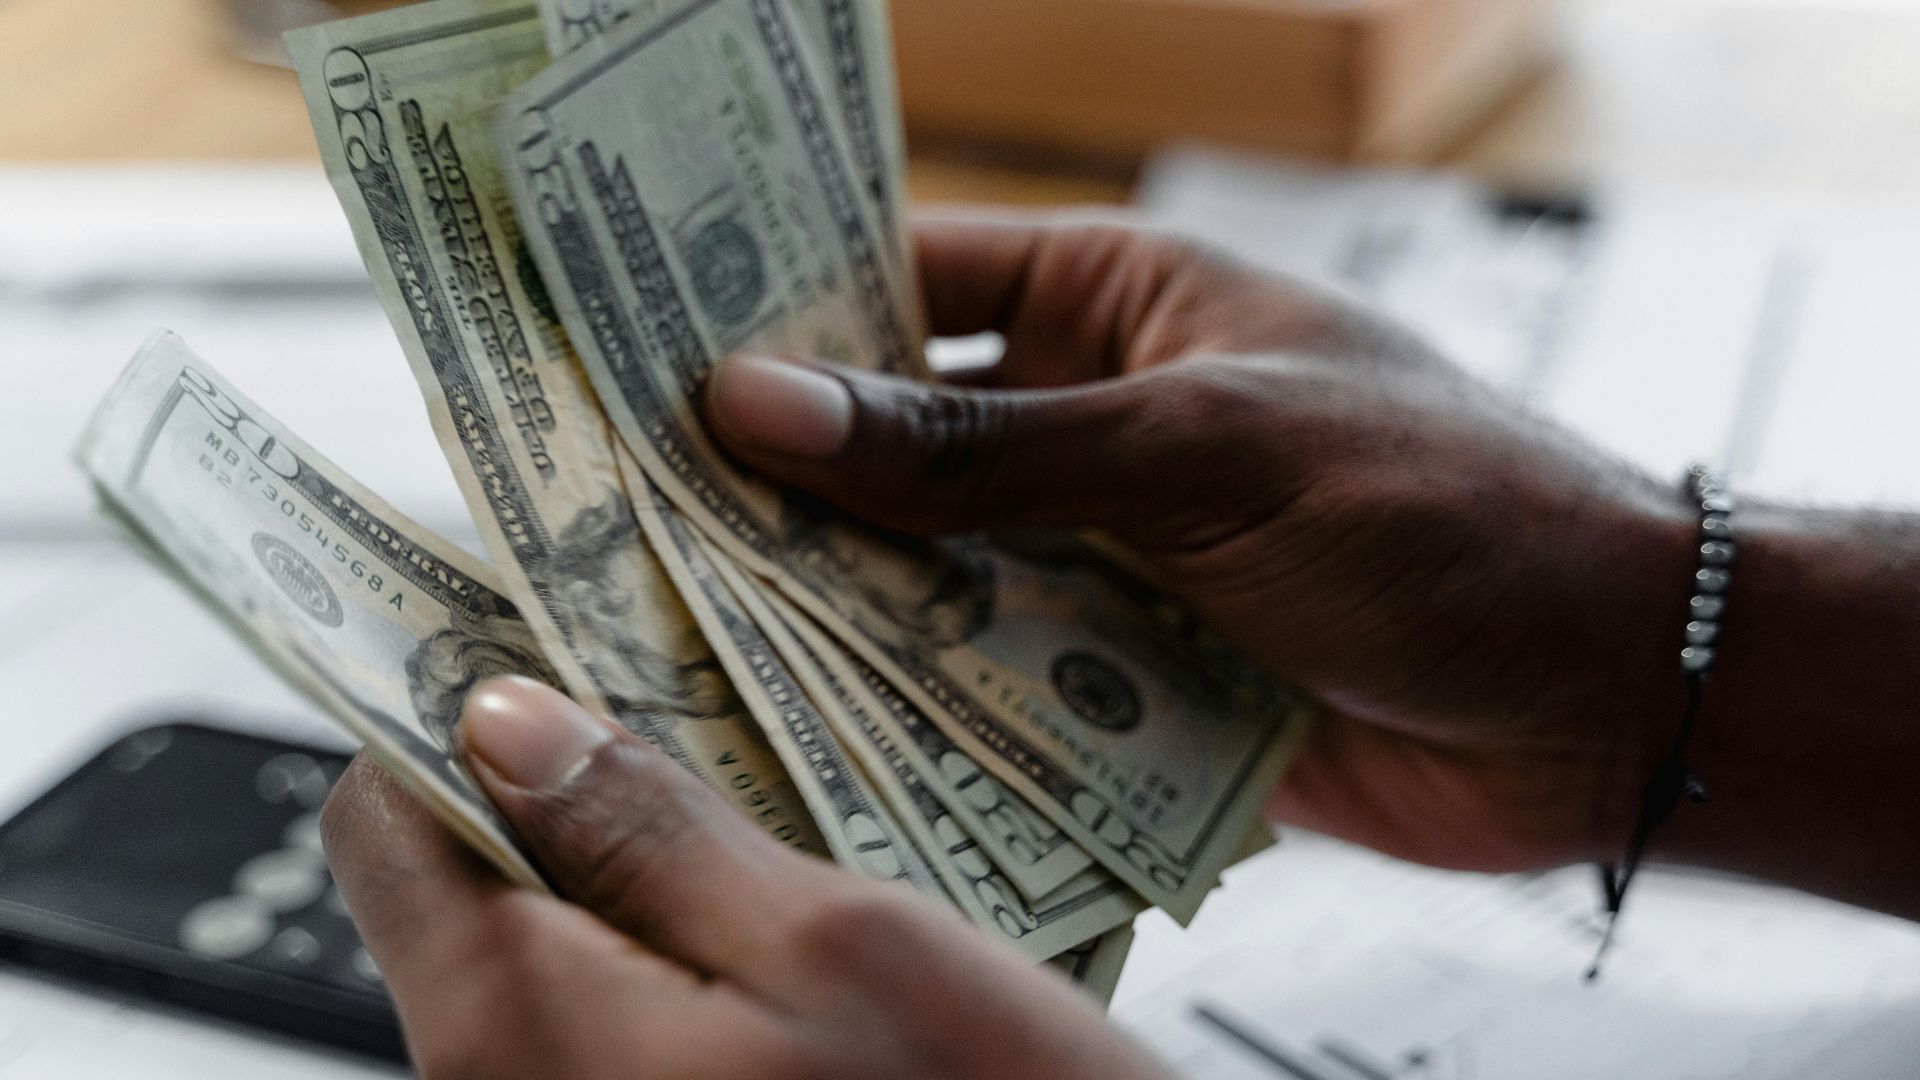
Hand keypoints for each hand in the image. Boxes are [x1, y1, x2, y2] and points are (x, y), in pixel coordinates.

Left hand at [323, 676, 1168, 1079]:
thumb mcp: (841, 946)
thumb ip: (652, 834)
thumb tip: (502, 721)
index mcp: (521, 1031)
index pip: (383, 828)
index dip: (445, 713)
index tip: (536, 635)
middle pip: (461, 887)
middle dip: (560, 779)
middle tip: (683, 691)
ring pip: (544, 949)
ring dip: (631, 858)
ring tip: (753, 786)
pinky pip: (605, 1018)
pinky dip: (670, 941)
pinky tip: (775, 902)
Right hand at [702, 215, 1703, 874]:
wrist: (1604, 697)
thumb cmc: (1442, 509)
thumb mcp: (1203, 450)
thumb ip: (985, 449)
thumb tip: (762, 406)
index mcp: (1122, 306)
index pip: (912, 284)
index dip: (780, 312)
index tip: (639, 351)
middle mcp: (1099, 425)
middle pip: (900, 444)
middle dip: (785, 482)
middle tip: (625, 514)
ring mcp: (1107, 555)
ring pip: (931, 572)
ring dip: (838, 605)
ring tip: (685, 628)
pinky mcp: (1129, 677)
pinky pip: (993, 681)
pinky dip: (920, 705)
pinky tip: (817, 728)